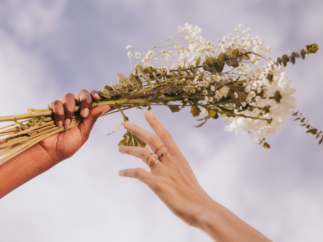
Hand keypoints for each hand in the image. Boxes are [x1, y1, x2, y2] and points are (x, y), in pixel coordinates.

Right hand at [39, 89, 109, 163]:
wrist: (51, 151)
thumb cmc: (68, 144)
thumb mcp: (83, 132)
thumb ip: (92, 118)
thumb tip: (107, 106)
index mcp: (85, 113)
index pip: (91, 98)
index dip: (94, 94)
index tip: (97, 98)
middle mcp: (74, 108)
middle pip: (82, 93)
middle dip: (85, 100)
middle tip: (83, 114)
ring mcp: (63, 107)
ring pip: (69, 96)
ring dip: (69, 110)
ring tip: (67, 124)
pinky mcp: (51, 108)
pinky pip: (56, 103)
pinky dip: (59, 113)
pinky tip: (59, 124)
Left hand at [118, 111, 214, 226]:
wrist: (202, 209)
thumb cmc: (195, 196)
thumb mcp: (186, 175)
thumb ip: (175, 168)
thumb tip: (167, 167)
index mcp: (179, 158)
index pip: (166, 135)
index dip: (156, 123)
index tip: (148, 113)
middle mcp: (171, 162)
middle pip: (152, 139)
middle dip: (138, 130)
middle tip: (126, 123)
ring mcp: (164, 172)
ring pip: (143, 153)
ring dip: (129, 149)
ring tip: (119, 148)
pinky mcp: (158, 184)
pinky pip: (138, 173)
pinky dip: (128, 172)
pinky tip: (121, 173)